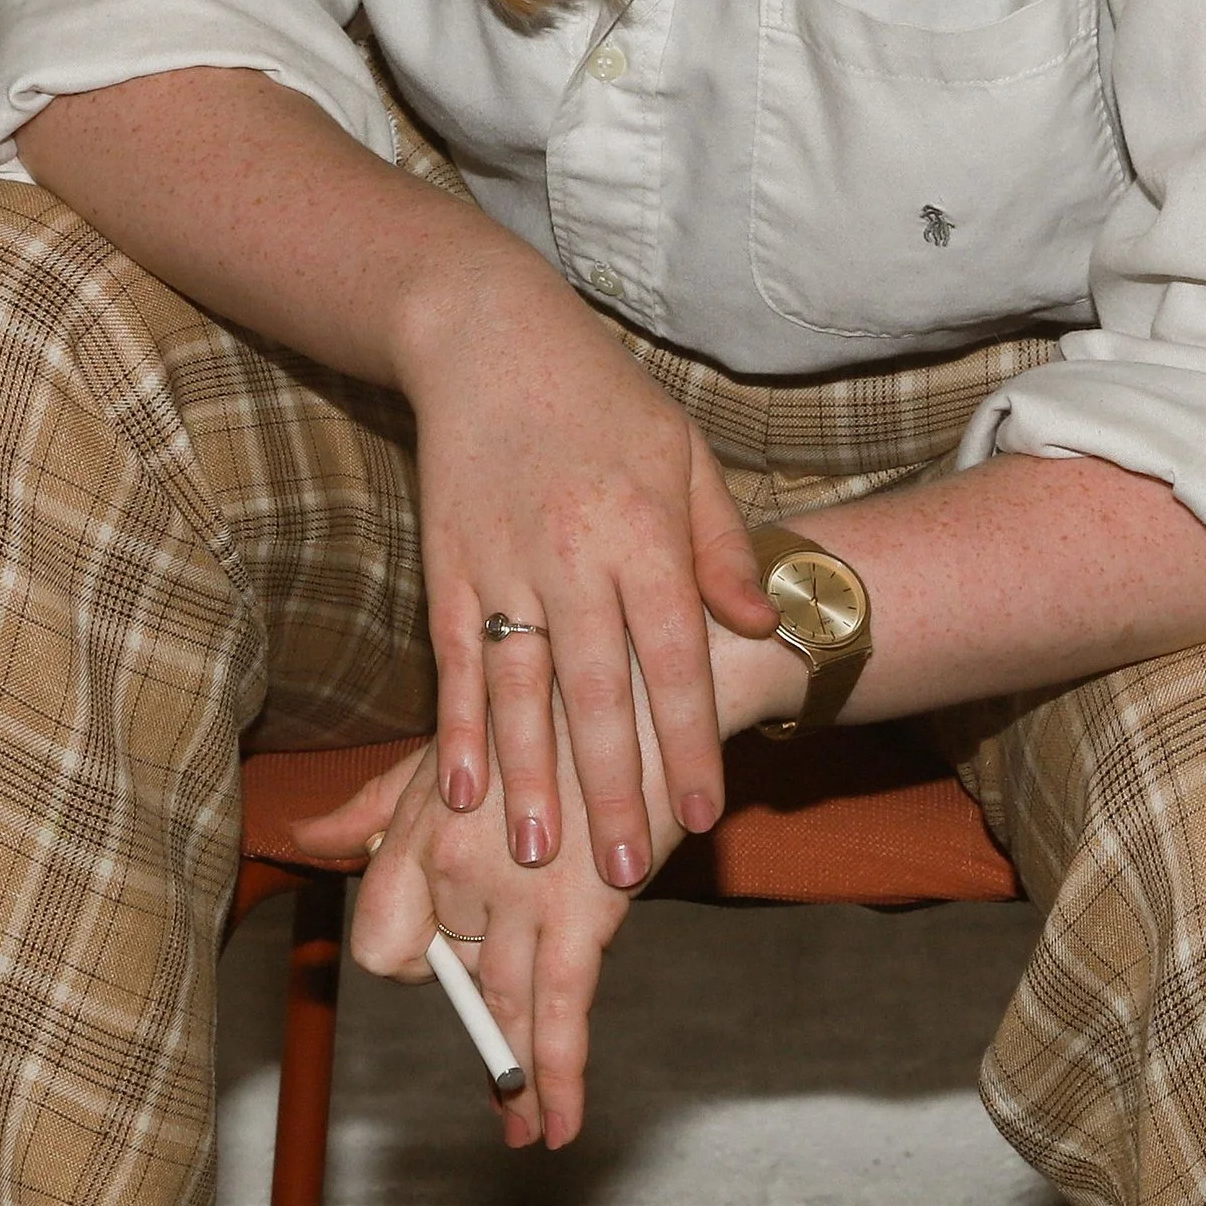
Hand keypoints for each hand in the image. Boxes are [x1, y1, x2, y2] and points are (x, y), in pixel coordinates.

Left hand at [293, 715, 679, 1147]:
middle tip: (500, 987)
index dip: (408, 954)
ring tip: (520, 1126)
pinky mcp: (586, 912)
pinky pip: (561, 1013)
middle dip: (466, 988)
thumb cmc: (538, 712)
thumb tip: (304, 836)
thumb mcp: (445, 749)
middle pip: (438, 977)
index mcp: (419, 825)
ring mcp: (521, 893)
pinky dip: (559, 1078)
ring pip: (499, 1009)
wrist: (640, 688)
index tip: (442, 944)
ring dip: (512, 1078)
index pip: (377, 937)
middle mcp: (458, 866)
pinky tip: (558, 1125)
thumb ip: (370, 806)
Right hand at [392, 255, 773, 887]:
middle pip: (594, 689)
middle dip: (610, 786)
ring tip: (536, 854)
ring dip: (528, 777)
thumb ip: (720, 544)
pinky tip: (465, 787)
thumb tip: (757, 627)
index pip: (672, 654)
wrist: (487, 336)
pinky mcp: (448, 565)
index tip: (700, 813)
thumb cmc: (602, 399)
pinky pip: (455, 661)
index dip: (685, 738)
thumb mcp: (683, 453)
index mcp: (641, 527)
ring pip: (518, 687)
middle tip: (625, 869)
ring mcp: (501, 562)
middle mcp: (571, 553)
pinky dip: (460, 727)